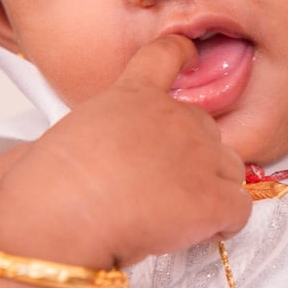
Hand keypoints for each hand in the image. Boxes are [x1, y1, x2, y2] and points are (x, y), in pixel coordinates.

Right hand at [0, 35, 251, 266]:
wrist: (61, 216)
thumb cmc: (49, 186)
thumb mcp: (66, 136)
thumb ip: (97, 134)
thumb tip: (81, 155)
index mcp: (132, 95)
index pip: (166, 54)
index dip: (183, 54)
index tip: (189, 56)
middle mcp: (173, 116)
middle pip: (207, 129)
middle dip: (192, 158)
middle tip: (157, 189)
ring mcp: (200, 154)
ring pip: (229, 171)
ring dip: (212, 191)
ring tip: (172, 217)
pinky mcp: (214, 198)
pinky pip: (238, 211)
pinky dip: (222, 225)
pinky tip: (193, 233)